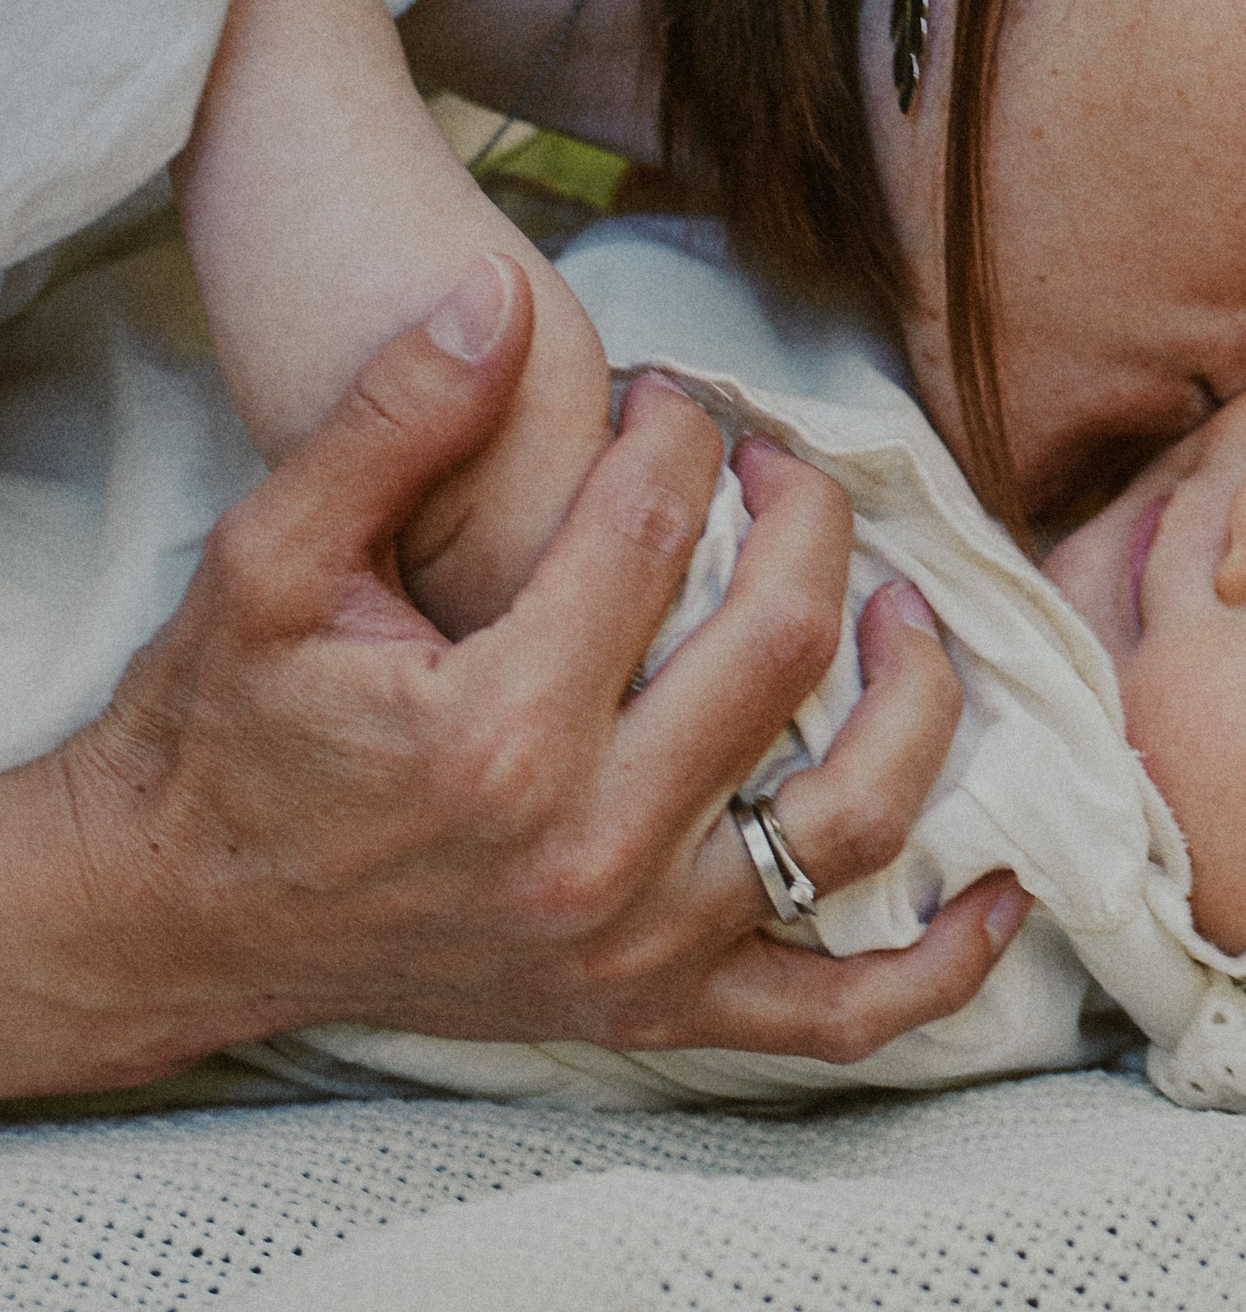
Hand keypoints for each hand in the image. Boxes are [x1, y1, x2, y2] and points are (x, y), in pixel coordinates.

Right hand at [0, 260, 1024, 1094]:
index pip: (657, 530)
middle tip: (783, 465)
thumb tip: (503, 297)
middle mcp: (585, 848)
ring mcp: (637, 945)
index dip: (684, 432)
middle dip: (805, 518)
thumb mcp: (271, 557)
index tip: (676, 399)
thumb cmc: (228, 727)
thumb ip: (391, 421)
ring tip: (898, 604)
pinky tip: (1000, 886)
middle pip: (781, 646)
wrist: (177, 914)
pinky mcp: (657, 1011)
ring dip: (913, 695)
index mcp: (496, 727)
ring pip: (851, 815)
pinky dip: (940, 964)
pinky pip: (840, 1015)